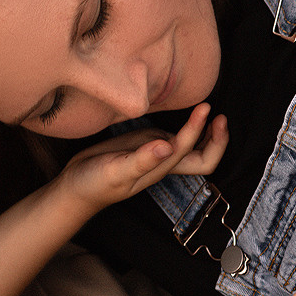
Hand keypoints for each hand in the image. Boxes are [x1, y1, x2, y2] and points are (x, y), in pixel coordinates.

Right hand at [60, 104, 227, 215]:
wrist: (76, 187)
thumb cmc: (93, 184)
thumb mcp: (114, 171)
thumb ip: (140, 160)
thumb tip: (166, 146)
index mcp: (159, 169)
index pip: (190, 151)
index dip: (200, 130)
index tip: (205, 108)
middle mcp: (164, 162)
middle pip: (204, 158)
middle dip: (217, 139)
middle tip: (218, 114)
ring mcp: (157, 154)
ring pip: (192, 148)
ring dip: (206, 133)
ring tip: (210, 111)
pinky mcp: (147, 145)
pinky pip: (176, 138)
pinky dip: (188, 127)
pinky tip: (187, 112)